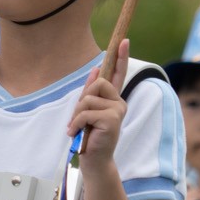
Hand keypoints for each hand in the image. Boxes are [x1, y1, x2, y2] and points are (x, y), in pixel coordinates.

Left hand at [67, 40, 128, 162]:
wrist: (93, 159)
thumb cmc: (89, 136)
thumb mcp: (87, 111)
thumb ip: (91, 92)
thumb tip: (97, 69)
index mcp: (113, 99)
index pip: (119, 73)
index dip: (121, 57)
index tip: (124, 40)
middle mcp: (119, 102)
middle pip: (97, 83)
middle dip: (82, 100)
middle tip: (79, 118)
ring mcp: (118, 110)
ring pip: (88, 99)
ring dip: (77, 115)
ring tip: (78, 128)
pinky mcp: (112, 119)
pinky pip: (86, 112)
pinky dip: (76, 123)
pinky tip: (75, 133)